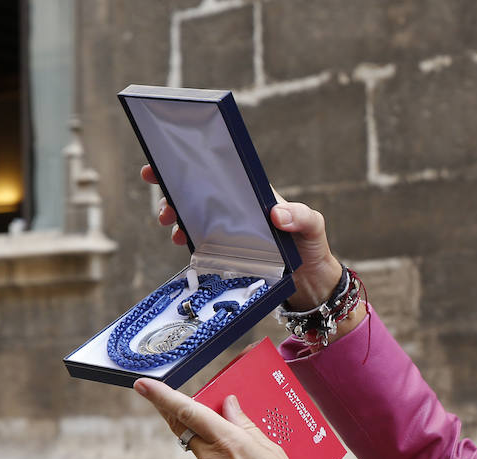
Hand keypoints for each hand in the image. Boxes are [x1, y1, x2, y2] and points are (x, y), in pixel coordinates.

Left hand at [133, 376, 322, 458]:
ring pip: (200, 452)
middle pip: (184, 429)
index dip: (162, 396)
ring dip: (213, 447)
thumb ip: (246, 426)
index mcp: (230, 442)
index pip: (189, 412)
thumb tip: (228, 406)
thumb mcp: (273, 452)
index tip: (143, 385)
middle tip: (174, 403)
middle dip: (177, 413)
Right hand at [139, 165, 344, 313]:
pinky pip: (200, 241)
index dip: (193, 163)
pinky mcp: (225, 250)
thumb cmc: (311, 246)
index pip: (221, 172)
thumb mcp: (312, 226)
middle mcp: (237, 208)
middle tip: (163, 200)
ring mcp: (229, 229)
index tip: (166, 159)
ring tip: (170, 222)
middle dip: (173, 190)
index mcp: (253, 194)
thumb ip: (300, 217)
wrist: (309, 281)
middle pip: (199, 192)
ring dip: (176, 215)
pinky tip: (182, 241)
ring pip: (194, 215)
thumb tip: (277, 214)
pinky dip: (186, 238)